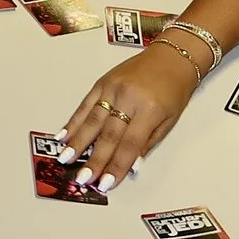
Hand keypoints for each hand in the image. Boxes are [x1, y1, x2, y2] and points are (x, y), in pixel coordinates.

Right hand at [57, 43, 204, 187]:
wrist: (173, 56)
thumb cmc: (174, 89)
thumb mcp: (169, 120)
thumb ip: (147, 144)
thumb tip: (130, 166)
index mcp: (150, 109)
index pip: (129, 144)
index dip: (116, 166)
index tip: (105, 183)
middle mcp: (128, 97)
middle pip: (108, 134)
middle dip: (93, 159)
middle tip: (82, 178)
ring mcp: (113, 88)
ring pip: (92, 119)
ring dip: (77, 142)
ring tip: (65, 159)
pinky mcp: (103, 82)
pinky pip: (85, 104)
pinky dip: (73, 121)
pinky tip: (63, 135)